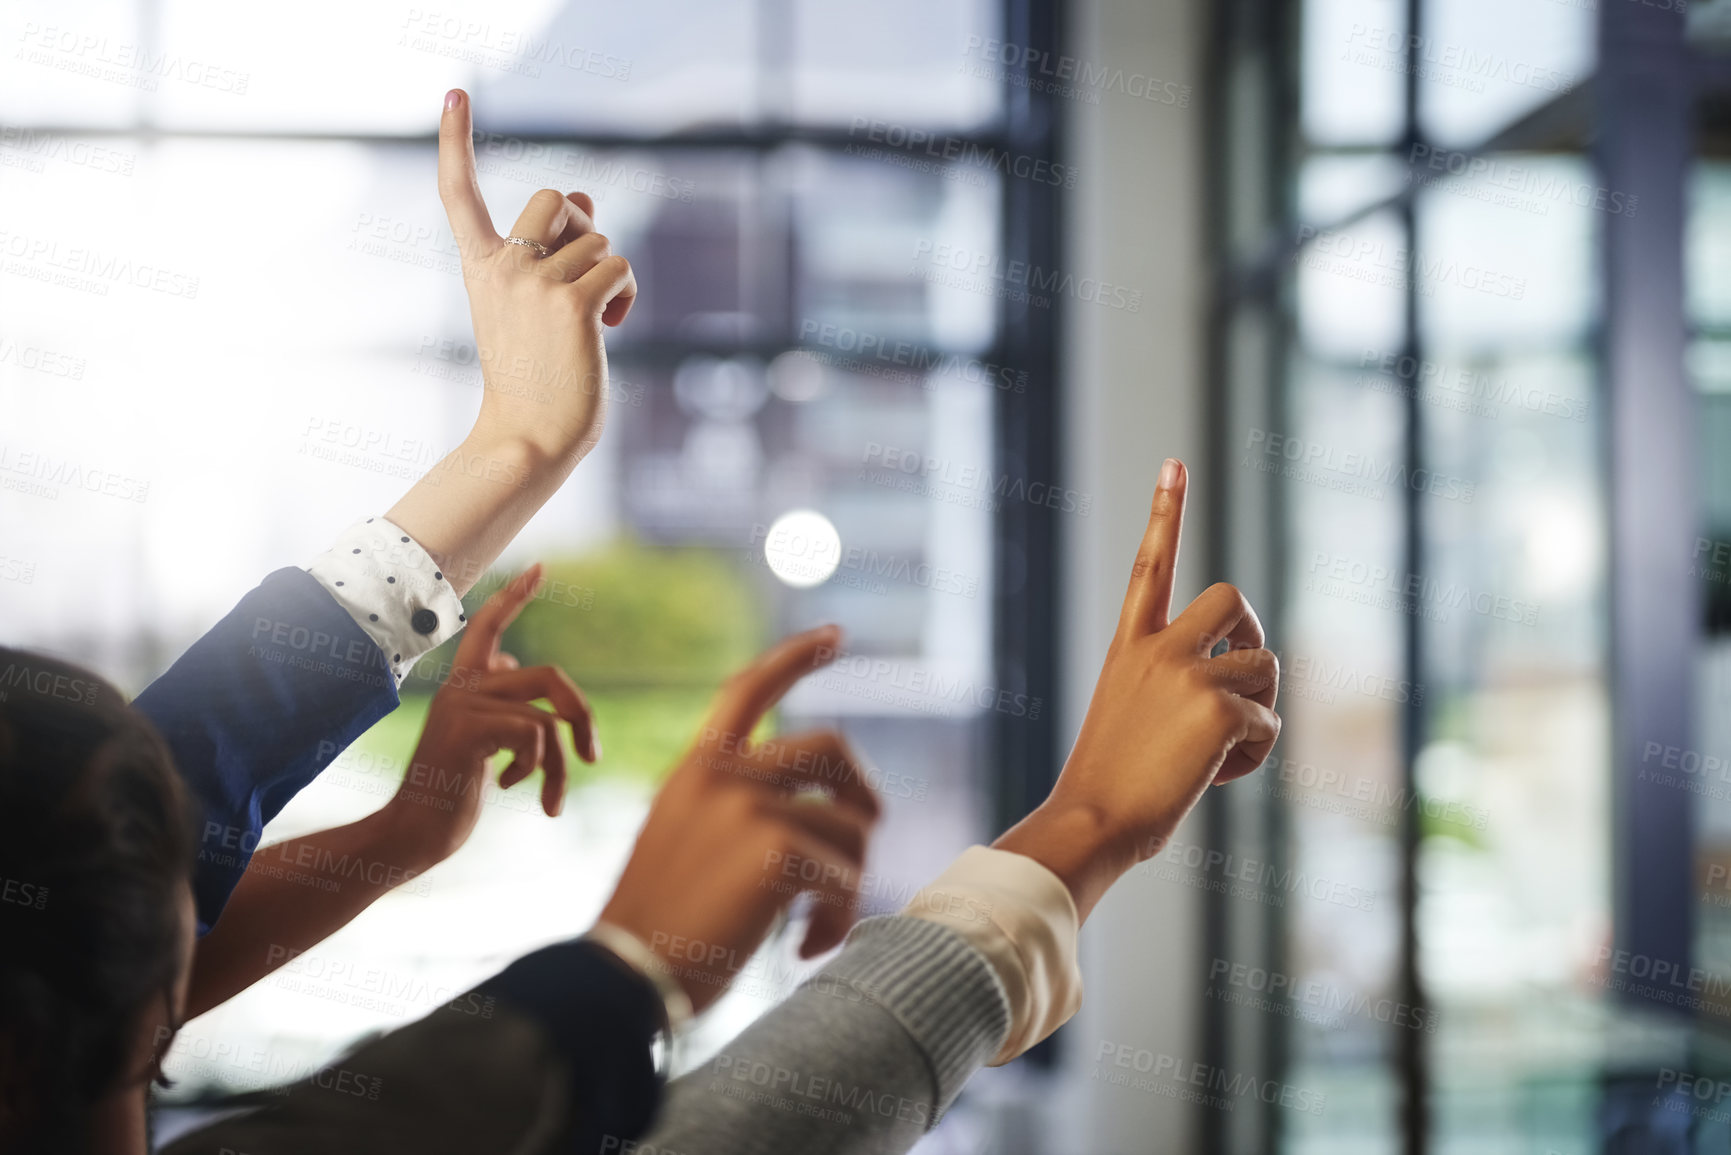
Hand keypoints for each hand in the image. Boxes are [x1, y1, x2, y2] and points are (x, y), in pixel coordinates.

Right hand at [378, 564, 597, 869]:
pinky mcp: (467, 730)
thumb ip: (494, 699)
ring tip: (553, 801)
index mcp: (466, 686)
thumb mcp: (478, 738)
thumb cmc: (450, 792)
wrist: (414, 833)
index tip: (540, 567)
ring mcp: (463, 706)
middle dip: (583, 717)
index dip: (514, 597)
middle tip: (592, 757)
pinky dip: (538, 768)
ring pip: (547, 718)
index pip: (489, 626)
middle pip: (551, 677)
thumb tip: (510, 660)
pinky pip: (534, 734)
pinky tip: (510, 786)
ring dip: (561, 766)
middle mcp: (462, 687)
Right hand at [437, 88, 636, 466]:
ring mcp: (535, 283)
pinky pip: (619, 269)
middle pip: (556, 197)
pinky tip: (607, 330)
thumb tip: (585, 195)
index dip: (456, 142)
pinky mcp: (572, 304)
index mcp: (480, 269)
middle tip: (586, 269)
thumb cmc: (535, 379)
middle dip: (585, 223)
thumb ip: (550, 251)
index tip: (454, 94)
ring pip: (599, 239)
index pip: (458, 194)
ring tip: (595, 321)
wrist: (529, 437)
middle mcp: (502, 268)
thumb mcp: (531, 307)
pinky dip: (625, 297)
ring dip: (609, 275)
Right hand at [599, 625, 881, 1011]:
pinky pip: (846, 877)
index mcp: (696, 769)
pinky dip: (837, 917)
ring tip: (812, 926)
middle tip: (864, 840)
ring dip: (846, 882)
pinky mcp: (778, 851)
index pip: (747, 689)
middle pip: (832, 747)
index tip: (833, 636)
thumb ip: (732, 810)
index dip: (795, 657)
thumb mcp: (679, 841)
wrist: (624, 977)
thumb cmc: (655, 929)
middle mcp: (724, 776)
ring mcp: (752, 808)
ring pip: (850, 827)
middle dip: (863, 794)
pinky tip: (805, 945)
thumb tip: (816, 815)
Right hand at [994, 460, 1279, 919]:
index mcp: (1129, 646)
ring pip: (1265, 667)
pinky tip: (1215, 777)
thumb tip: (1245, 701)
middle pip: (1235, 600)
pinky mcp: (1217, 707)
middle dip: (1254, 636)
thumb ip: (1175, 688)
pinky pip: (1269, 723)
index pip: (1151, 564)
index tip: (1174, 463)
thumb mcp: (1132, 716)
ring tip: (1218, 753)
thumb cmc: (1109, 785)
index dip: (1166, 511)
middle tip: (1242, 681)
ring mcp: (1187, 673)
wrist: (1093, 819)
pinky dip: (1254, 756)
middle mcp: (1157, 648)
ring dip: (1258, 712)